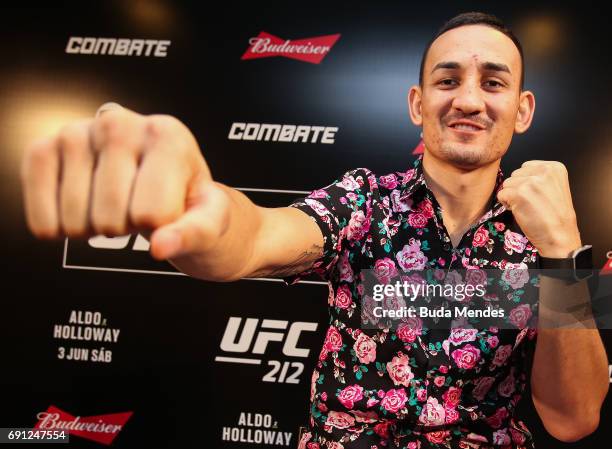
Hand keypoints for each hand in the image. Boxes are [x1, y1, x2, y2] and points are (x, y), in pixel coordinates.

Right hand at [21, 102, 230, 260]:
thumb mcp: (208, 218)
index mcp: (168, 135)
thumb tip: (161, 247)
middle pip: (111, 221)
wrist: (155, 180)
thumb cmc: (186, 199)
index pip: (152, 215)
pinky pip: (40, 212)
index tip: (168, 206)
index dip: (161, 226)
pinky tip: (79, 210)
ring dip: (95, 229)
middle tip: (137, 207)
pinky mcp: (44, 149)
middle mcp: (120, 123)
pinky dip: (56, 227)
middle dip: (127, 229)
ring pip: (77, 222)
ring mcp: (77, 132)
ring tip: (113, 203)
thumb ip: (193, 234)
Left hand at [496, 160, 581, 257]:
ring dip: (512, 196)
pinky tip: (520, 211)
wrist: (559, 236)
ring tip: (527, 207)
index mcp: (554, 167)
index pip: (526, 167)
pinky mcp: (518, 193)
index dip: (526, 183)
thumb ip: (539, 177)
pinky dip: (506, 204)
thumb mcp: (554, 187)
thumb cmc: (556, 216)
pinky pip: (501, 194)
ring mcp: (530, 182)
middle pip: (515, 174)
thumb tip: (519, 176)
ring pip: (507, 184)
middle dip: (518, 188)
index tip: (537, 195)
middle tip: (532, 203)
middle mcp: (543, 171)